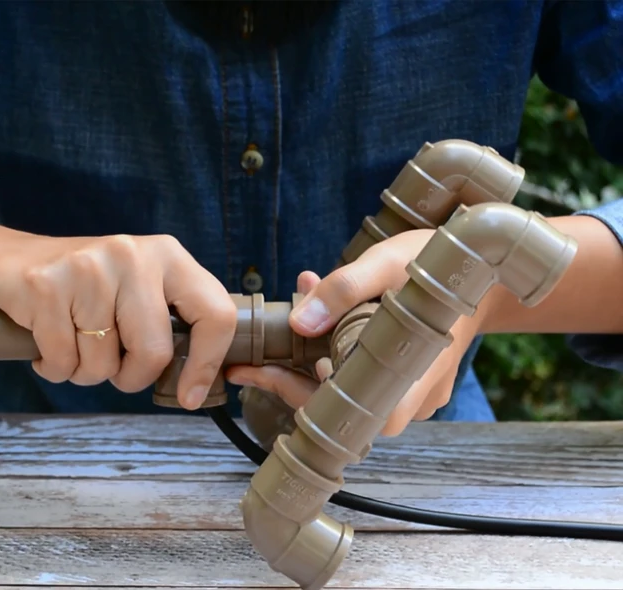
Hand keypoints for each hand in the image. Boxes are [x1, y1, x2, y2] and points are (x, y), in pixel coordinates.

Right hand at [0, 233, 236, 408]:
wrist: (6, 261)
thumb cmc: (82, 288)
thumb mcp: (137, 289)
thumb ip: (170, 321)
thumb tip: (200, 381)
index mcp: (167, 255)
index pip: (215, 313)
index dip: (206, 364)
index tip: (189, 396)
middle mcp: (131, 255)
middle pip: (154, 352)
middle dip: (131, 377)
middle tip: (112, 366)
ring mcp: (87, 268)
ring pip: (103, 364)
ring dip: (84, 372)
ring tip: (73, 341)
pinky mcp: (45, 286)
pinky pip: (62, 361)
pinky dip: (54, 367)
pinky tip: (47, 342)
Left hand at [228, 229, 496, 435]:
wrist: (488, 262)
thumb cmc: (442, 263)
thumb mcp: (389, 263)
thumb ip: (344, 289)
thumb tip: (298, 323)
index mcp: (407, 382)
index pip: (342, 415)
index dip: (296, 397)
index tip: (262, 371)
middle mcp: (409, 400)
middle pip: (337, 407)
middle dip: (291, 377)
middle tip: (256, 356)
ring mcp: (410, 394)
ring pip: (347, 391)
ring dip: (310, 360)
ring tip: (293, 318)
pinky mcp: (408, 382)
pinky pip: (362, 376)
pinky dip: (334, 352)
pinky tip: (320, 317)